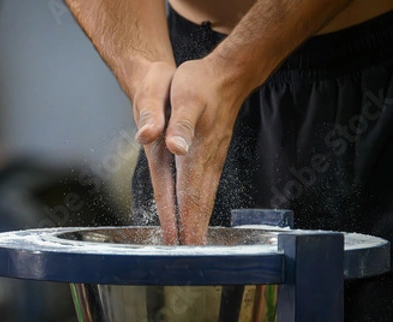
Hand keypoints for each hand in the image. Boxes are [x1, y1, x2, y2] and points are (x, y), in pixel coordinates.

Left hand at [135, 57, 249, 244]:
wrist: (227, 74)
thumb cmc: (200, 83)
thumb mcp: (185, 97)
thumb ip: (179, 124)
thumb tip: (175, 147)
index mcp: (193, 150)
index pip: (187, 192)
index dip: (183, 219)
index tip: (182, 245)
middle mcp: (205, 159)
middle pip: (198, 201)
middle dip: (193, 229)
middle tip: (189, 257)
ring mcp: (212, 158)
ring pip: (205, 196)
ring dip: (199, 220)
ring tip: (194, 243)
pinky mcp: (214, 154)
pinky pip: (208, 186)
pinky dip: (202, 204)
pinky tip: (200, 210)